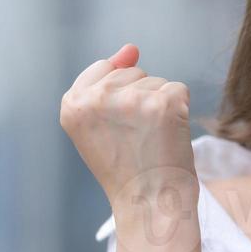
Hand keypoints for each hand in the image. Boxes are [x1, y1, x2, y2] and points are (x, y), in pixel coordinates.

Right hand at [59, 44, 197, 232]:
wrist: (149, 204)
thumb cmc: (126, 168)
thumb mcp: (99, 124)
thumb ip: (107, 81)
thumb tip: (131, 47)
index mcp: (71, 105)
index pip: (102, 70)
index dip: (117, 99)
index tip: (117, 130)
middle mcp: (96, 99)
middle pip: (130, 72)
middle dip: (139, 100)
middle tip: (134, 141)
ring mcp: (131, 99)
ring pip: (155, 81)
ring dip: (159, 107)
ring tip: (150, 142)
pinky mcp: (163, 104)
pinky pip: (177, 90)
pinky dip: (179, 112)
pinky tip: (168, 137)